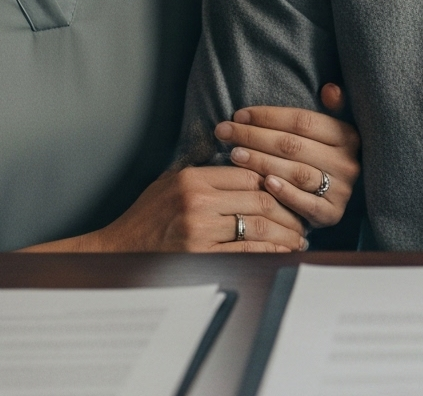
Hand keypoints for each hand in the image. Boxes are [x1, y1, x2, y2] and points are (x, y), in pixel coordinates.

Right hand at [26, 164, 308, 252]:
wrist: (119, 250)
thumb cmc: (147, 217)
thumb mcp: (170, 183)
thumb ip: (205, 174)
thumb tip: (246, 165)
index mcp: (192, 178)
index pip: (247, 173)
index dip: (273, 181)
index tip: (288, 190)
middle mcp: (197, 202)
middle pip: (258, 198)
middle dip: (287, 208)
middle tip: (303, 216)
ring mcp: (199, 230)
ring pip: (258, 225)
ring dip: (285, 232)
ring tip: (299, 237)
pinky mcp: (201, 256)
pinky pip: (246, 252)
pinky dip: (270, 252)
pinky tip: (283, 252)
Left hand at [215, 82, 361, 229]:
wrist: (333, 201)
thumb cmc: (320, 159)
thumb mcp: (328, 131)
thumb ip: (330, 109)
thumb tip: (329, 89)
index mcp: (347, 136)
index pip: (302, 121)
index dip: (268, 116)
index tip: (238, 115)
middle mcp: (347, 162)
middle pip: (293, 145)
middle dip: (254, 136)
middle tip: (225, 132)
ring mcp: (341, 190)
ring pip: (296, 172)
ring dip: (262, 162)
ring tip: (234, 154)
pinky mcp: (332, 214)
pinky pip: (305, 203)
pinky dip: (284, 193)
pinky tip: (263, 183)